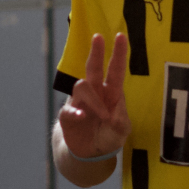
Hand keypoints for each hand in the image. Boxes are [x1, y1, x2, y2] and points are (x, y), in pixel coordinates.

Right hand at [58, 33, 130, 159]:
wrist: (89, 152)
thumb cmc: (108, 135)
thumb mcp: (121, 131)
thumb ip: (120, 122)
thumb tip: (111, 115)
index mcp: (112, 93)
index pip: (116, 70)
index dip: (118, 54)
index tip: (121, 36)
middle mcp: (95, 92)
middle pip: (94, 68)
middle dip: (96, 52)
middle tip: (98, 37)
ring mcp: (80, 102)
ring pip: (82, 86)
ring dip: (94, 100)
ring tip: (104, 116)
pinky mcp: (68, 115)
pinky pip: (68, 109)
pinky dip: (75, 112)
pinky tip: (82, 117)